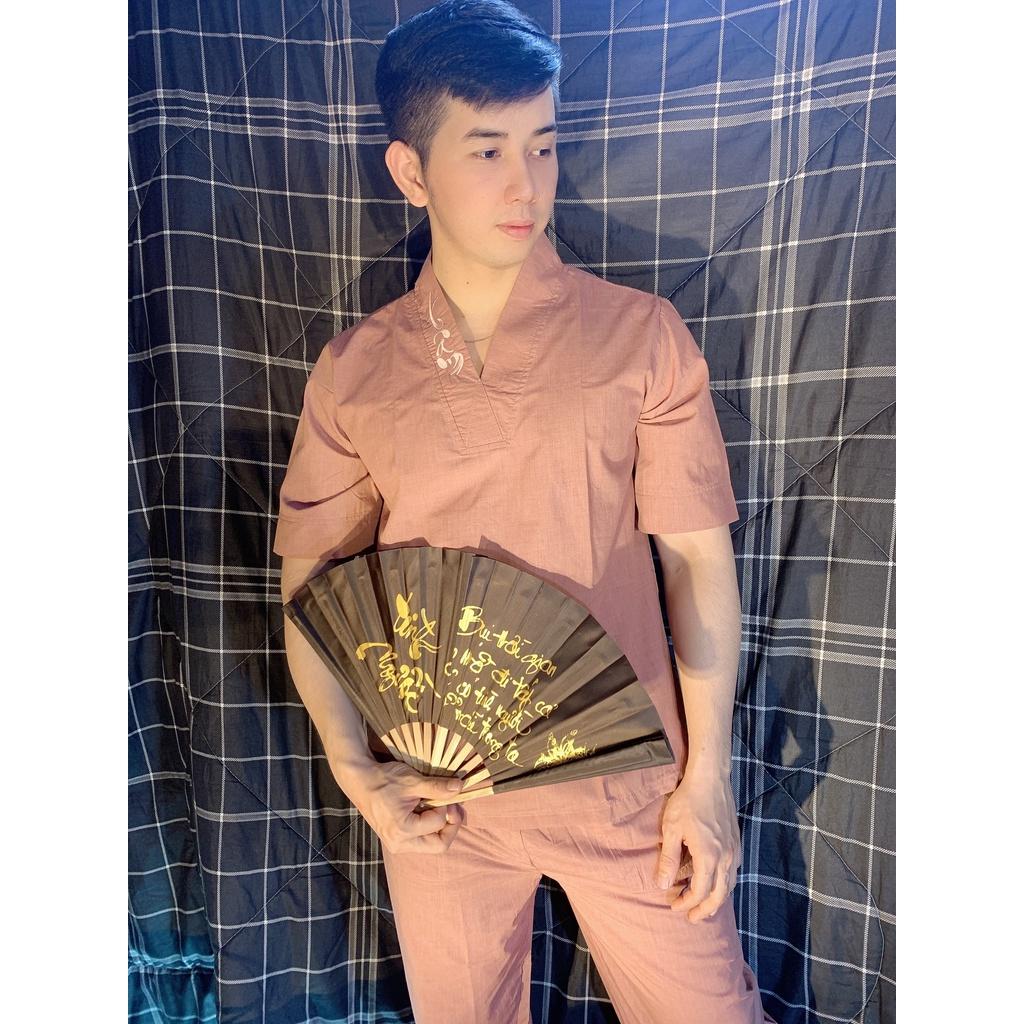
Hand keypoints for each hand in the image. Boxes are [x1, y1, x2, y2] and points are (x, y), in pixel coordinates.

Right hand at [331, 756, 465, 855]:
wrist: (360, 781)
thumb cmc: (384, 779)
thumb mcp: (412, 780)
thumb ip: (437, 787)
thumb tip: (460, 787)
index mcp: (403, 830)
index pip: (439, 824)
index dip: (448, 807)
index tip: (446, 793)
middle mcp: (399, 844)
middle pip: (438, 846)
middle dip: (451, 826)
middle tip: (453, 806)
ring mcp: (397, 844)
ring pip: (431, 844)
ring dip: (441, 826)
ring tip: (441, 805)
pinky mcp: (397, 839)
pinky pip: (421, 840)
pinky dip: (430, 826)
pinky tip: (429, 809)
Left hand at [653, 762, 741, 921]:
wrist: (710, 779)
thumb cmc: (688, 801)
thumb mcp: (671, 829)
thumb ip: (668, 859)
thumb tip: (662, 885)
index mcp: (709, 856)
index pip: (700, 892)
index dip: (687, 903)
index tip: (673, 905)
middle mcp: (726, 857)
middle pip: (719, 896)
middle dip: (704, 910)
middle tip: (691, 918)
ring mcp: (734, 850)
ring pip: (729, 885)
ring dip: (716, 899)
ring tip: (702, 905)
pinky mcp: (736, 842)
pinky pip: (733, 872)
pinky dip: (723, 884)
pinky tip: (713, 882)